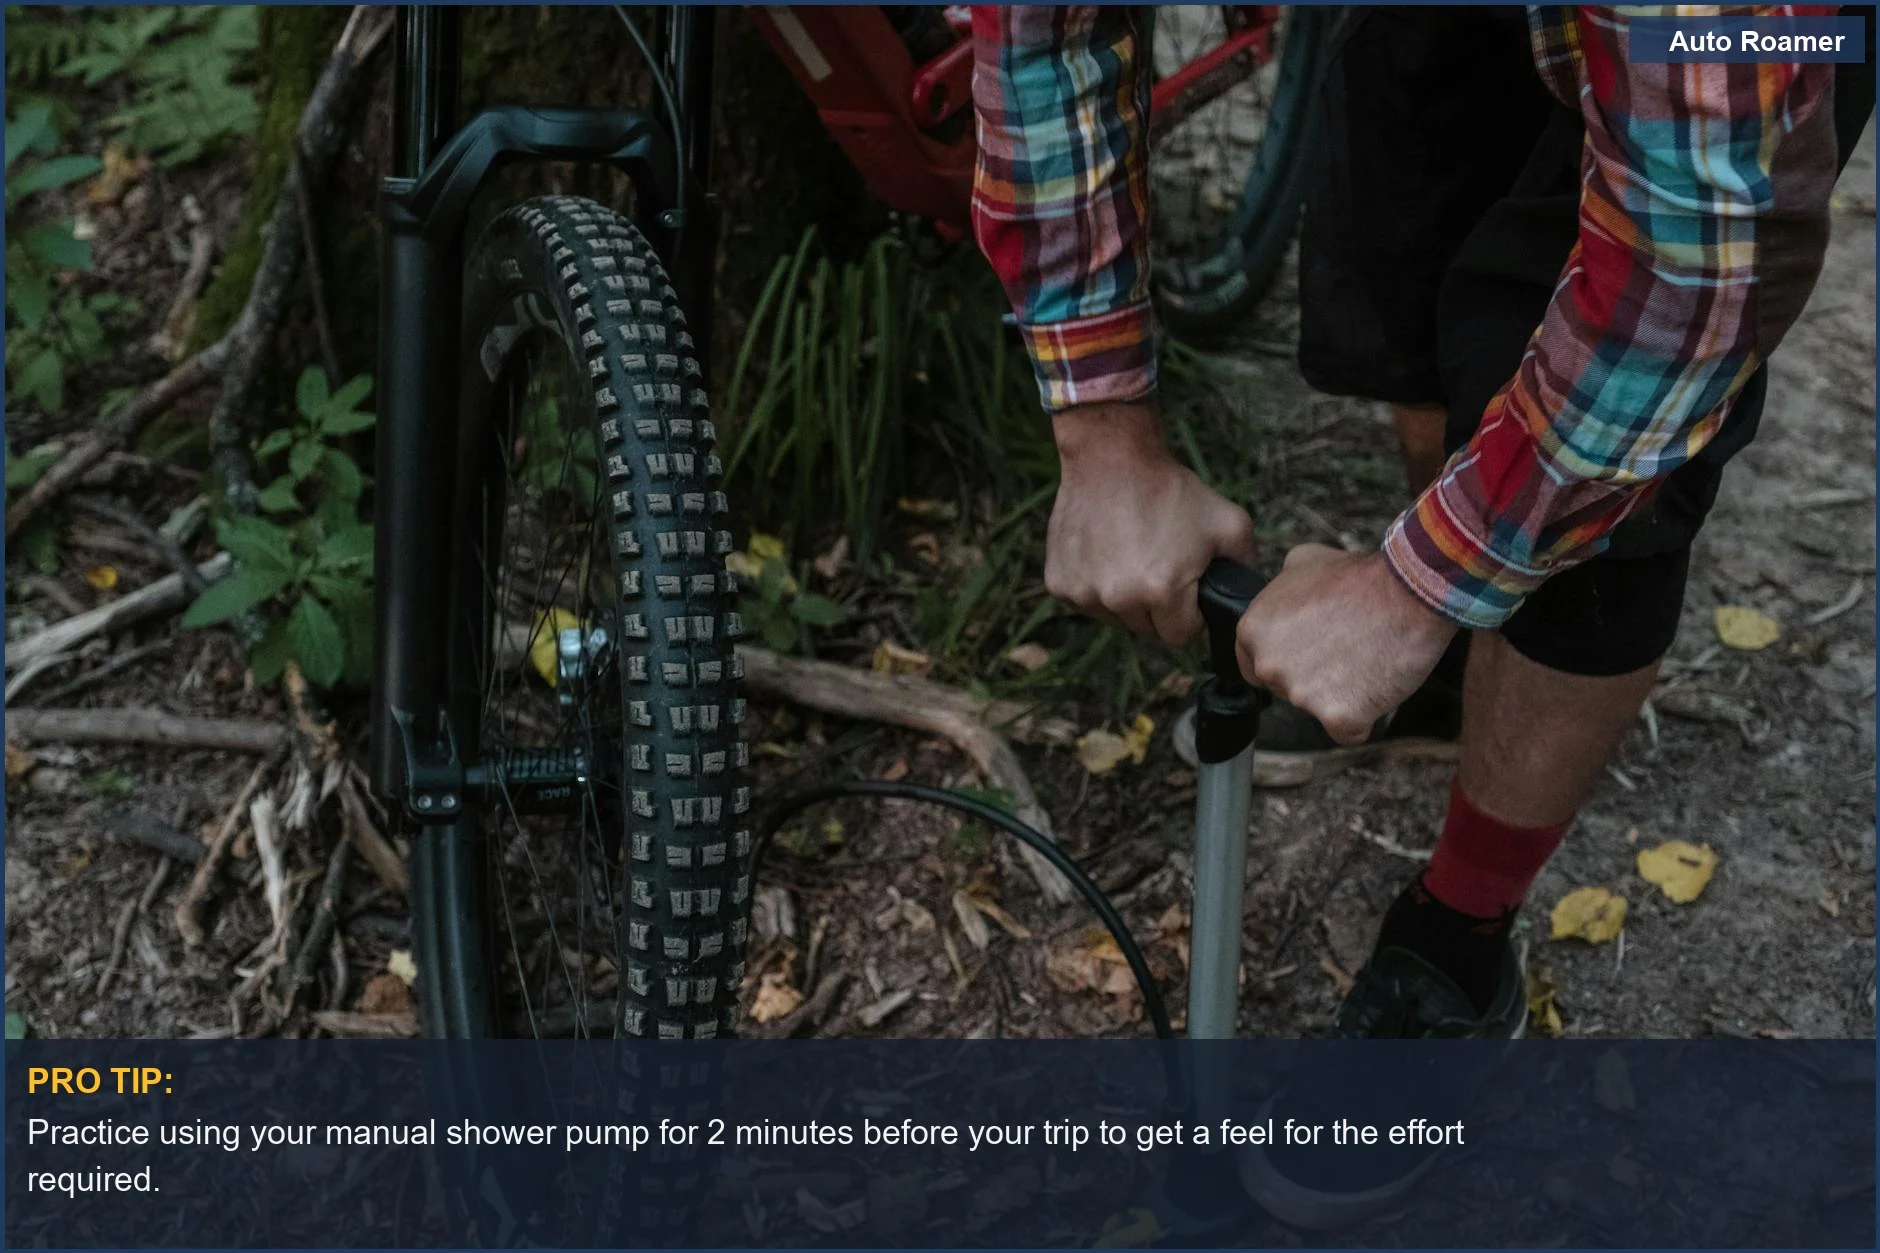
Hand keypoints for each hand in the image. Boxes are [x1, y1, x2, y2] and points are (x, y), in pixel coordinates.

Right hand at [1046, 402, 1255, 644]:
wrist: (1111, 459)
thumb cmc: (1170, 490)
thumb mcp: (1229, 522)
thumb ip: (1245, 564)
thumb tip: (1248, 594)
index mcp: (1162, 591)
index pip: (1181, 635)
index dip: (1188, 613)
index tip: (1184, 585)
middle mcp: (1119, 599)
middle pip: (1146, 629)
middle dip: (1156, 606)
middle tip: (1158, 564)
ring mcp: (1084, 594)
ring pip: (1114, 617)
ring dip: (1124, 597)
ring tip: (1130, 554)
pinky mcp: (1059, 584)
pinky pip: (1086, 601)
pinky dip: (1095, 584)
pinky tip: (1105, 552)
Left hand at [1235, 544, 1457, 743]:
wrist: (1408, 592)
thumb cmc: (1360, 576)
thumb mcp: (1305, 561)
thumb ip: (1281, 585)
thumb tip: (1282, 590)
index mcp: (1253, 631)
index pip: (1253, 666)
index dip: (1287, 659)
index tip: (1311, 652)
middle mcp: (1269, 666)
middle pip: (1284, 690)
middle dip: (1311, 678)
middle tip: (1346, 651)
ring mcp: (1301, 695)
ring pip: (1316, 710)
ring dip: (1339, 695)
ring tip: (1366, 660)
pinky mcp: (1337, 717)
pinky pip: (1346, 731)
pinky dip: (1363, 716)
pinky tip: (1376, 685)